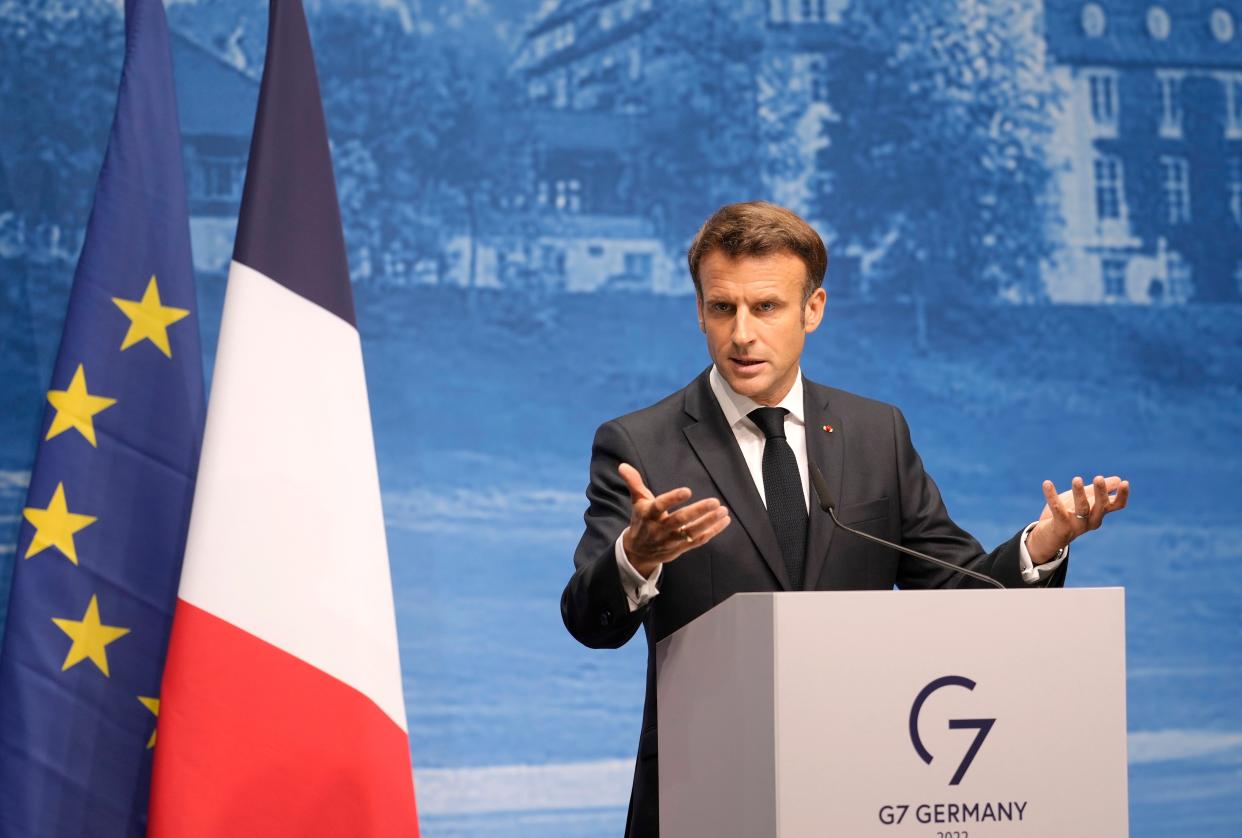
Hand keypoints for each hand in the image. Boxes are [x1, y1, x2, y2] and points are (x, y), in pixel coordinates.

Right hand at [618, 463, 730, 578]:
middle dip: (698, 511)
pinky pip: (698, 541)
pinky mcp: (680, 548)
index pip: (660, 505)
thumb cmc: (641, 520)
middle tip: (714, 502)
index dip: (673, 499)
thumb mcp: (637, 501)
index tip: (687, 491)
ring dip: (709, 522)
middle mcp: (659, 528)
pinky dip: (712, 531)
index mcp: (648, 514)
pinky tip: (724, 521)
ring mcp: (671, 540)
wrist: (638, 552)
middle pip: (680, 520)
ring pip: (691, 532)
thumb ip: (634, 482)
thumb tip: (623, 465)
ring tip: (723, 510)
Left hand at [1026, 475, 1129, 564]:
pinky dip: (1052, 496)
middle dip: (1101, 493)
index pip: (1116, 506)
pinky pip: (1057, 510)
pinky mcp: (1061, 527)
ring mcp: (1077, 525)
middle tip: (1098, 478)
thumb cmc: (1068, 515)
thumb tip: (1118, 480)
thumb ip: (1098, 491)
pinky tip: (1047, 483)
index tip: (1125, 482)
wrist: (1048, 537)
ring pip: (1082, 509)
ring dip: (1080, 494)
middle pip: (1101, 507)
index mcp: (1099, 513)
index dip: (1122, 495)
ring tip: (1076, 479)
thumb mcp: (1085, 500)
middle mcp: (1091, 521)